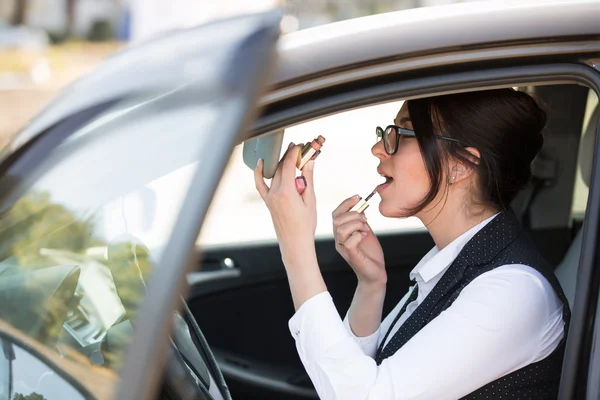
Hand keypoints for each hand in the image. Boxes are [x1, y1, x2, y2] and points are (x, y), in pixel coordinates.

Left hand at [255, 143, 316, 263]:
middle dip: (289, 156)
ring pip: (274, 174)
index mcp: (287, 192)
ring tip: (289, 155)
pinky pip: (260, 184)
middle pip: (281, 168)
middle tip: (298, 149)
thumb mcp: (311, 200)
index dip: (294, 153)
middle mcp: (275, 193)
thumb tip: (309, 162)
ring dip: (281, 163)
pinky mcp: (268, 202)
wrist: (295, 243)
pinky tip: (261, 163)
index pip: (288, 165)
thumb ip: (308, 180)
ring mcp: (269, 198)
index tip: (299, 146)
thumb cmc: (305, 225)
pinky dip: (259, 173)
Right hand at [332, 196, 385, 285]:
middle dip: (353, 214)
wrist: (376, 272)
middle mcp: (339, 240)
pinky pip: (349, 242)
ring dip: (356, 224)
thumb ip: (360, 220)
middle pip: (337, 220)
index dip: (346, 203)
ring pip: (340, 229)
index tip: (358, 197)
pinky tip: (364, 236)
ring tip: (365, 229)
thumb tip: (360, 205)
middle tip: (365, 219)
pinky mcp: (351, 255)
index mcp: (341, 232)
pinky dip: (358, 235)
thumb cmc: (370, 253)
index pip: (336, 214)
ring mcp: (343, 248)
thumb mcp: (365, 230)